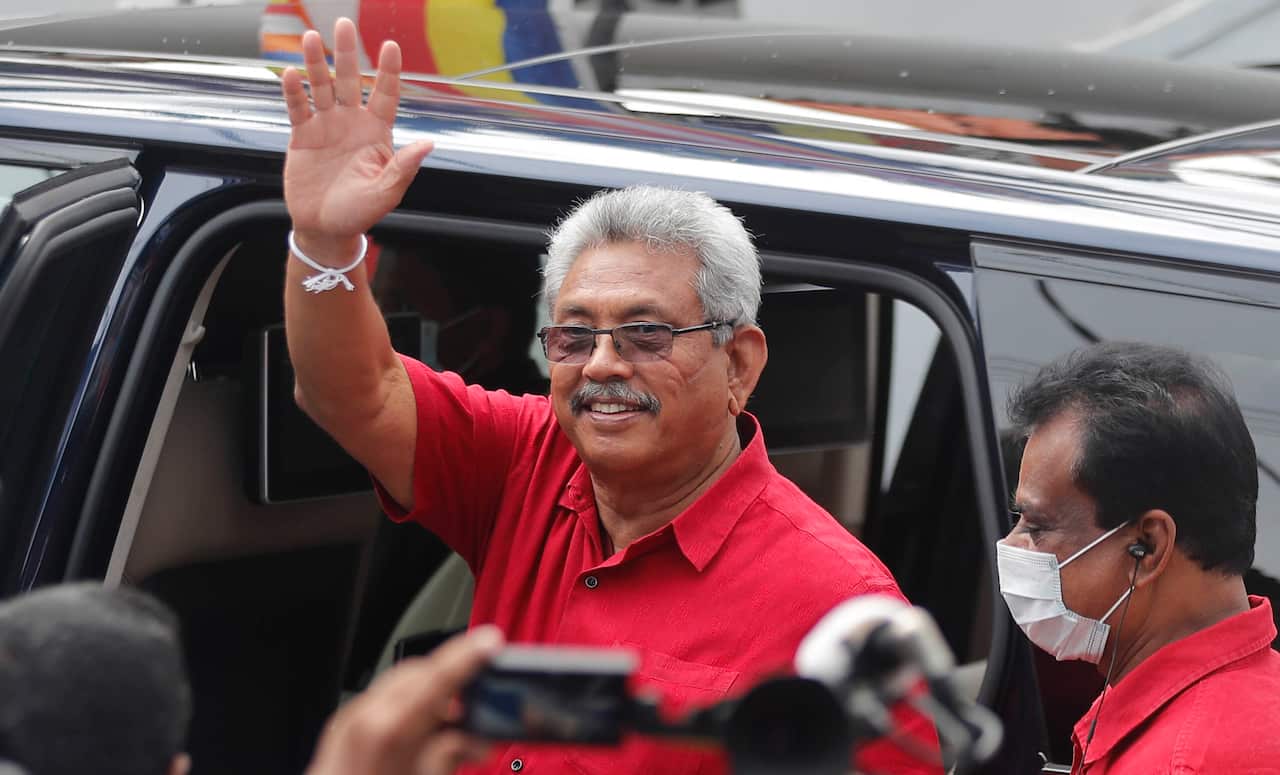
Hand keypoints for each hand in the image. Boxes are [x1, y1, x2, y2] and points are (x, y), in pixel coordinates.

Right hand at [280, 17, 433, 255]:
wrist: (325, 228)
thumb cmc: (360, 212)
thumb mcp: (387, 192)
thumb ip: (404, 167)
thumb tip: (428, 144)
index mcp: (377, 133)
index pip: (386, 95)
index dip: (389, 71)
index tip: (391, 46)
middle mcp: (352, 123)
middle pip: (351, 80)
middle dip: (348, 53)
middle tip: (344, 24)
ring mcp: (326, 126)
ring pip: (321, 87)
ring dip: (316, 63)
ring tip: (311, 38)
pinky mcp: (302, 136)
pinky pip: (298, 108)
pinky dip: (294, 91)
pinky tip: (291, 73)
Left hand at [305, 627, 503, 774]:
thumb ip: (448, 760)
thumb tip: (472, 739)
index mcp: (386, 737)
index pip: (433, 680)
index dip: (466, 657)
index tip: (490, 642)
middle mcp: (360, 724)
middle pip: (413, 675)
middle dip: (449, 678)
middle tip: (481, 698)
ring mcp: (343, 729)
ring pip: (395, 687)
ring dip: (428, 693)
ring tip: (455, 723)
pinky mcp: (336, 738)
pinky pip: (377, 705)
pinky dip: (404, 707)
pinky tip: (421, 732)